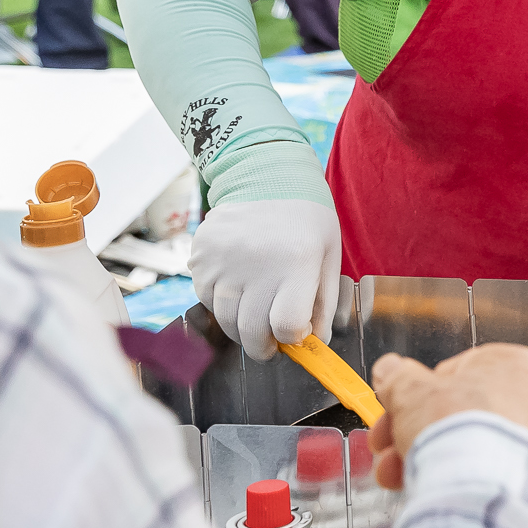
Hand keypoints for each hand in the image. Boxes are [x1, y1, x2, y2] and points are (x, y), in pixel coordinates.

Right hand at [190, 196, 341, 360]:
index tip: (294, 335)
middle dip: (262, 347)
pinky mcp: (200, 258)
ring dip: (240, 327)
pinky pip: (206, 299)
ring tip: (255, 316)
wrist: (268, 180)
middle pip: (250, 331)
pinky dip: (221, 304)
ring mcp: (222, 261)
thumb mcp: (328, 259)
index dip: (291, 338)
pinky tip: (237, 289)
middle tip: (269, 346)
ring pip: (225, 320)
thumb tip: (314, 345)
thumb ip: (323, 305)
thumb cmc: (307, 225)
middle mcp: (256, 263)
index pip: (287, 325)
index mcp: (297, 263)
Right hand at [370, 344, 527, 508]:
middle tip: (393, 449)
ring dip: (437, 461)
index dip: (419, 396)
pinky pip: (498, 479)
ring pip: (480, 449)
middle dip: (422, 433)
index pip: (460, 374)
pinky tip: (443, 493)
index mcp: (516, 366)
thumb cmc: (463, 435)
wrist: (487, 493)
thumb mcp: (412, 393)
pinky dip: (471, 485)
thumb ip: (400, 378)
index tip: (398, 412)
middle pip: (466, 415)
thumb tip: (392, 371)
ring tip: (406, 476)